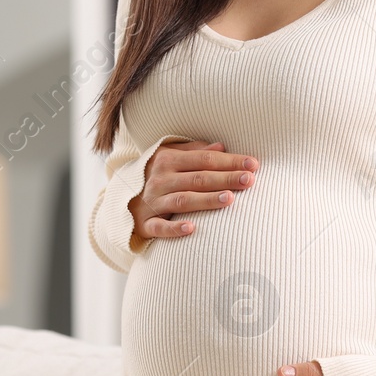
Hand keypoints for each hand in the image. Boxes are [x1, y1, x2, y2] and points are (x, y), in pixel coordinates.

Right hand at [128, 140, 257, 244]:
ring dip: (206, 200)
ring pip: (183, 200)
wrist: (121, 200)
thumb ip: (194, 151)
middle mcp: (160, 179)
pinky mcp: (145, 224)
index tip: (254, 164)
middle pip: (198, 178)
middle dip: (226, 178)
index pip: (205, 159)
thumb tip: (221, 146)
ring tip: (229, 199)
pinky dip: (174, 229)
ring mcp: (153, 202)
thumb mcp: (170, 157)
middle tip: (250, 180)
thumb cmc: (155, 177)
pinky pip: (160, 228)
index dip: (230, 161)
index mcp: (168, 159)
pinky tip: (191, 229)